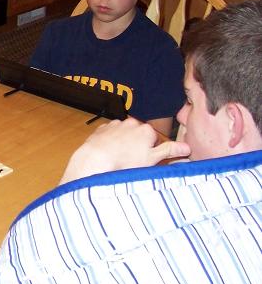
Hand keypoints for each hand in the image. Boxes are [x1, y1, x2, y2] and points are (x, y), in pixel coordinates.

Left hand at [59, 118, 190, 183]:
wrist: (96, 158)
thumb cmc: (125, 161)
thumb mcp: (151, 159)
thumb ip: (169, 151)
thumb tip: (187, 148)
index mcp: (146, 130)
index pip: (154, 139)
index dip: (150, 151)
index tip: (145, 160)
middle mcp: (132, 122)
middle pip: (139, 135)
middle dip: (137, 145)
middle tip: (132, 160)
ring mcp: (116, 124)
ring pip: (124, 134)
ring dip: (123, 142)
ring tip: (119, 157)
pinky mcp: (102, 127)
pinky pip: (110, 134)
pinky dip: (110, 141)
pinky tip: (108, 151)